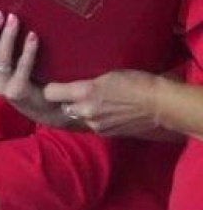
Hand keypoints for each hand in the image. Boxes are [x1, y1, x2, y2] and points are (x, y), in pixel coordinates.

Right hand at [0, 12, 66, 126]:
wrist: (40, 105)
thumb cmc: (21, 72)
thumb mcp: (4, 58)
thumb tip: (0, 10)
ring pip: (0, 59)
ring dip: (7, 37)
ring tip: (14, 18)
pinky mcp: (17, 92)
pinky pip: (22, 70)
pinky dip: (27, 52)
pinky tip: (32, 36)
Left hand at [44, 70, 163, 137]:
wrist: (159, 105)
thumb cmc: (136, 83)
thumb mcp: (107, 76)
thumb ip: (86, 83)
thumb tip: (74, 86)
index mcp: (84, 92)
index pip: (50, 93)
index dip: (51, 89)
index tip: (55, 86)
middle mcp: (86, 110)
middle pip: (62, 107)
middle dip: (67, 102)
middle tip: (76, 96)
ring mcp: (95, 124)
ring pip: (77, 117)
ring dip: (81, 111)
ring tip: (95, 104)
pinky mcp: (105, 133)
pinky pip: (91, 125)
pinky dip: (94, 119)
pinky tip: (106, 113)